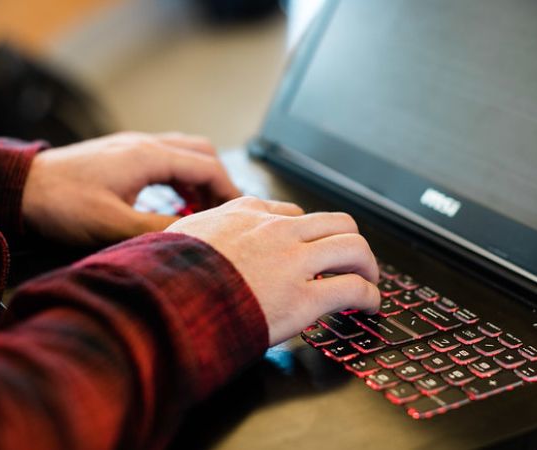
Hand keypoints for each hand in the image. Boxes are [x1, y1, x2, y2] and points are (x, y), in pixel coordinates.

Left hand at [22, 132, 239, 245]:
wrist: (18, 188)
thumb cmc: (61, 205)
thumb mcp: (114, 226)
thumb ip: (159, 229)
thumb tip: (197, 235)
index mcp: (148, 156)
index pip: (207, 166)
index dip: (229, 190)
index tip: (240, 213)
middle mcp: (143, 143)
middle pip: (199, 151)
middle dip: (218, 180)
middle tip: (223, 210)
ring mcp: (129, 145)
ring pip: (181, 152)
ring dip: (197, 177)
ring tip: (201, 209)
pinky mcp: (117, 154)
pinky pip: (162, 158)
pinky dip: (178, 176)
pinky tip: (172, 201)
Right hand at [167, 196, 379, 344]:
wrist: (166, 299)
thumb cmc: (167, 274)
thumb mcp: (178, 235)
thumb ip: (198, 232)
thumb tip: (191, 239)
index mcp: (247, 214)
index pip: (293, 214)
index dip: (310, 233)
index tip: (313, 248)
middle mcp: (276, 231)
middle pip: (337, 222)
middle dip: (351, 242)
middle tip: (355, 262)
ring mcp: (293, 262)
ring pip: (354, 247)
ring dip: (368, 265)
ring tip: (369, 281)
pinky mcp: (302, 297)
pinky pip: (353, 288)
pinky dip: (370, 296)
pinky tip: (370, 305)